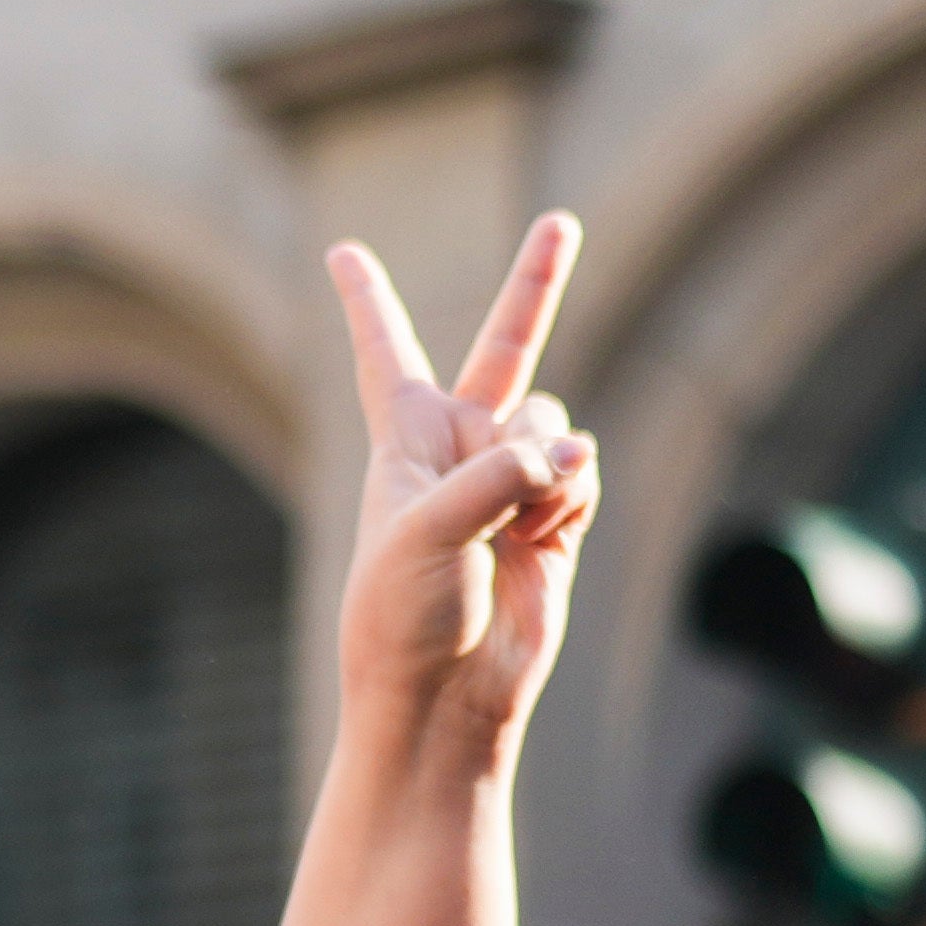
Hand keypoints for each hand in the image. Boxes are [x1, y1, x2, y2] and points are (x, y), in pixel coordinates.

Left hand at [328, 217, 600, 805]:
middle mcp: (459, 452)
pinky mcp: (557, 522)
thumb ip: (498, 475)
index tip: (342, 250)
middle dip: (537, 286)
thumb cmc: (401, 618)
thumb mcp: (425, 529)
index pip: (384, 354)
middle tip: (562, 222)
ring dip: (542, 463)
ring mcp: (512, 485)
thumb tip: (574, 456)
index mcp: (402, 443)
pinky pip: (583, 470)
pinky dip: (571, 495)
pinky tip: (545, 537)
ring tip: (510, 526)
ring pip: (554, 423)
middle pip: (505, 348)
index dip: (367, 301)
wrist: (441, 702)